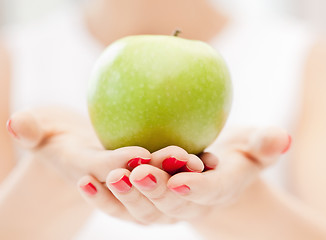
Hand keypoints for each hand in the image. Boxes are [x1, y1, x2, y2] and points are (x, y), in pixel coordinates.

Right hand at [7, 107, 204, 181]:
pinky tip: (209, 158)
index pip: (102, 175)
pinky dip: (191, 170)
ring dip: (178, 176)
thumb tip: (16, 123)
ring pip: (160, 191)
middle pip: (136, 188)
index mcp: (90, 176)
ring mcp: (137, 190)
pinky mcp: (153, 182)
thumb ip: (32, 131)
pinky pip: (174, 179)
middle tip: (179, 156)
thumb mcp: (43, 134)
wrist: (83, 151)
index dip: (117, 166)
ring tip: (197, 159)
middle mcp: (117, 188)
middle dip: (156, 177)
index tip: (137, 154)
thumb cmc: (62, 139)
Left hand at [77, 127, 290, 223]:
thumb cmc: (233, 156)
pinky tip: (84, 183)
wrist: (209, 175)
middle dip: (154, 192)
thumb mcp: (253, 146)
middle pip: (172, 204)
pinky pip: (123, 207)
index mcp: (218, 190)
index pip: (211, 192)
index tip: (183, 179)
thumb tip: (280, 138)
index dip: (198, 188)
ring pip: (144, 212)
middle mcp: (190, 205)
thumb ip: (265, 144)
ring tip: (104, 179)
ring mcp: (165, 210)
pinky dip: (104, 198)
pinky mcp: (144, 205)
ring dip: (124, 198)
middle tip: (134, 174)